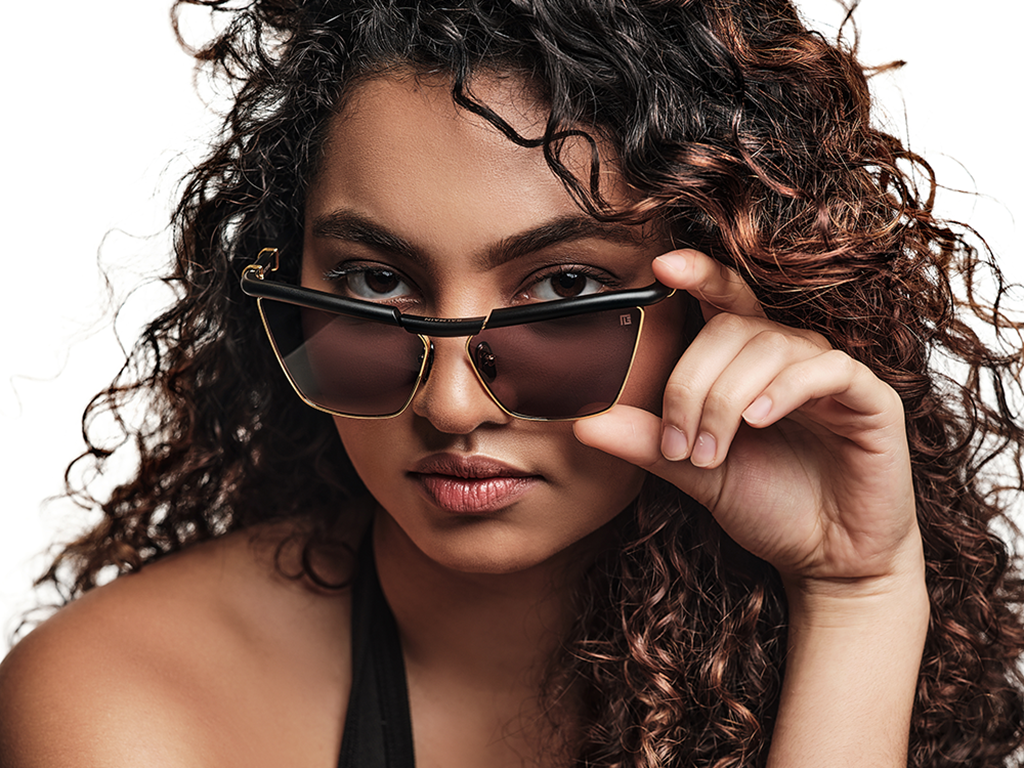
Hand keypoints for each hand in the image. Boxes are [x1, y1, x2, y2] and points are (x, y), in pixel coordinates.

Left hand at [574, 249, 921, 592]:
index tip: (660, 268)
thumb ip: (647, 443)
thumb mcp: (695, 471)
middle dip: (690, 384)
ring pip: (770, 347)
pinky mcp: (870, 399)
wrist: (828, 559)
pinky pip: (826, 370)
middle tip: (677, 445)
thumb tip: (584, 422)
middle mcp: (790, 356)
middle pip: (731, 329)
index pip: (723, 301)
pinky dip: (783, 390)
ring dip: (726, 400)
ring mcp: (831, 374)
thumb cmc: (768, 506)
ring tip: (710, 454)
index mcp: (748, 363)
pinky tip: (757, 421)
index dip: (697, 275)